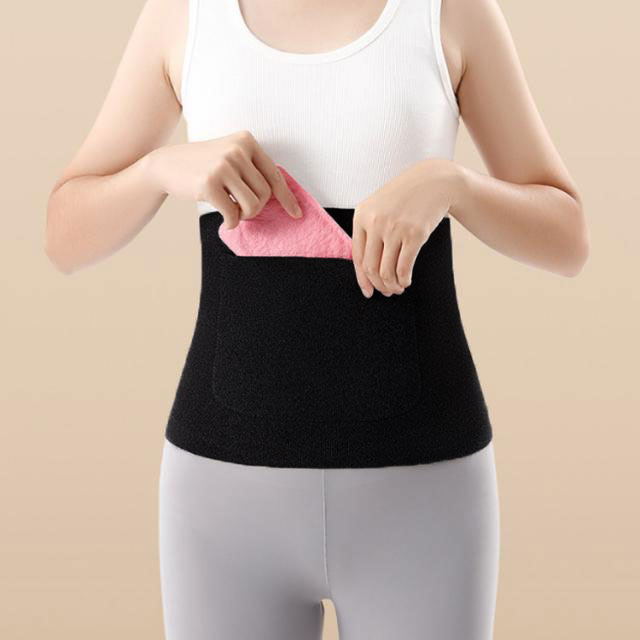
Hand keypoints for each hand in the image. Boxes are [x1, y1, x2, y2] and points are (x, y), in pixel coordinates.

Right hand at [146, 130, 301, 228]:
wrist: (166, 164)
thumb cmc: (203, 166)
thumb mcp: (230, 156)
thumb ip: (253, 170)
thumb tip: (280, 197)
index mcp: (246, 140)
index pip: (274, 175)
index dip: (287, 198)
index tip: (296, 214)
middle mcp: (237, 150)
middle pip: (265, 194)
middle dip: (256, 209)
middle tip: (242, 210)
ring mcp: (223, 165)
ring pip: (252, 205)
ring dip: (245, 216)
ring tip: (233, 213)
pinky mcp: (209, 183)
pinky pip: (233, 213)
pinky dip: (231, 222)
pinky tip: (224, 220)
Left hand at [352, 158, 461, 297]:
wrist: (434, 181)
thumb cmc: (405, 197)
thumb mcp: (378, 207)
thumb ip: (368, 231)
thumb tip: (367, 270)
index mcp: (361, 216)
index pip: (357, 257)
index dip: (362, 279)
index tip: (368, 291)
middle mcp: (375, 223)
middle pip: (371, 267)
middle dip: (379, 285)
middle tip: (387, 292)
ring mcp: (394, 228)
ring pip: (387, 270)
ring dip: (392, 285)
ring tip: (398, 288)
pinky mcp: (414, 234)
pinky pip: (404, 267)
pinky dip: (404, 279)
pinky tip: (406, 281)